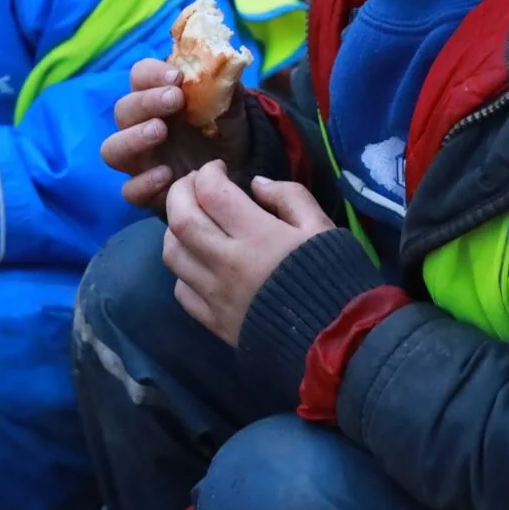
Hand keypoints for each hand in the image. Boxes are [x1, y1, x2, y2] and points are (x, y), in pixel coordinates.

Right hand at [102, 58, 251, 208]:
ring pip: (112, 150)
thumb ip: (223, 84)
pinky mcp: (147, 191)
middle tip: (174, 100)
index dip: (152, 74)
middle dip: (145, 102)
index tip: (177, 76)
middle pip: (122, 110)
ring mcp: (140, 160)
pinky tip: (169, 175)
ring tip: (160, 132)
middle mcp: (140, 125)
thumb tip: (225, 61)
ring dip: (132, 139)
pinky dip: (144, 183)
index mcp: (156, 97)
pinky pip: (130, 190)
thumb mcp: (230, 104)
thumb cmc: (224, 127)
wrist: (238, 166)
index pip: (139, 76)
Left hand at [161, 161, 335, 345]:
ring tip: (192, 219)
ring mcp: (215, 295)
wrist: (336, 340)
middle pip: (180, 219)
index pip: (211, 192)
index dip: (208, 172)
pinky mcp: (213, 322)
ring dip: (174, 229)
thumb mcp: (321, 226)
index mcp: (257, 236)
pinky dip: (182, 269)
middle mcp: (227, 263)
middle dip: (179, 192)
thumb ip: (289, 196)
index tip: (219, 169)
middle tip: (194, 184)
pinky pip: (181, 290)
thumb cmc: (333, 277)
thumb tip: (255, 184)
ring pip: (172, 254)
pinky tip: (199, 261)